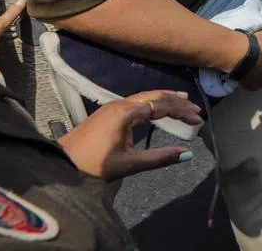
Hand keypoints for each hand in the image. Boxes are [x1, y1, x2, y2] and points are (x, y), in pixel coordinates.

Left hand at [59, 91, 202, 180]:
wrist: (63, 163)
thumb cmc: (95, 165)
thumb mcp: (129, 164)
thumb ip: (159, 158)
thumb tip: (187, 154)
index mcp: (127, 112)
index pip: (161, 105)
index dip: (181, 111)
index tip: (198, 119)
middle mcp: (121, 103)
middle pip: (155, 96)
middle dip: (177, 102)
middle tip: (196, 109)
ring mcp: (113, 105)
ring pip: (145, 96)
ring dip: (165, 99)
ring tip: (183, 101)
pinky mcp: (108, 111)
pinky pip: (137, 101)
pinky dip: (152, 102)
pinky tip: (157, 108)